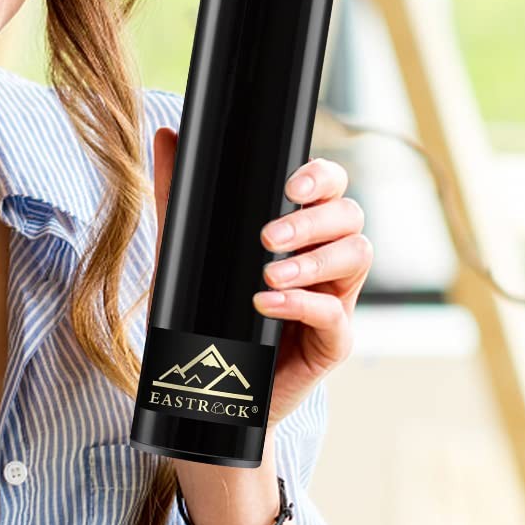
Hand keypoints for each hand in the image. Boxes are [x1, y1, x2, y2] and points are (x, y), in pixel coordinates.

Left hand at [152, 130, 371, 426]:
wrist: (210, 388)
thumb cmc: (208, 313)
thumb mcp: (184, 250)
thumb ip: (176, 195)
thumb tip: (168, 135)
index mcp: (302, 230)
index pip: (331, 187)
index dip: (322, 177)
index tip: (290, 185)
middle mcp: (326, 259)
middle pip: (350, 217)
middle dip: (313, 221)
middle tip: (269, 236)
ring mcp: (335, 299)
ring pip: (357, 258)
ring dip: (312, 262)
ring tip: (268, 274)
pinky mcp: (333, 342)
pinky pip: (337, 315)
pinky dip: (303, 303)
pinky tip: (268, 303)